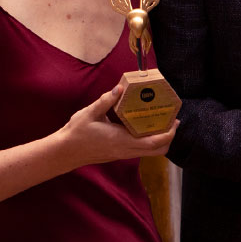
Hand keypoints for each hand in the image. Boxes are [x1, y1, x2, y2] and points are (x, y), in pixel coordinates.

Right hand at [56, 84, 177, 167]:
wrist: (64, 153)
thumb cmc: (76, 132)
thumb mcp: (90, 113)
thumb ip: (106, 100)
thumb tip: (120, 87)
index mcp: (121, 140)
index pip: (153, 142)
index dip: (169, 134)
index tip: (176, 121)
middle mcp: (125, 150)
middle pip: (157, 150)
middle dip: (169, 137)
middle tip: (172, 121)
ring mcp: (123, 154)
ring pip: (150, 152)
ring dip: (160, 140)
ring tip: (161, 122)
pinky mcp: (119, 154)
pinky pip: (141, 150)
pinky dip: (149, 141)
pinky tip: (144, 127)